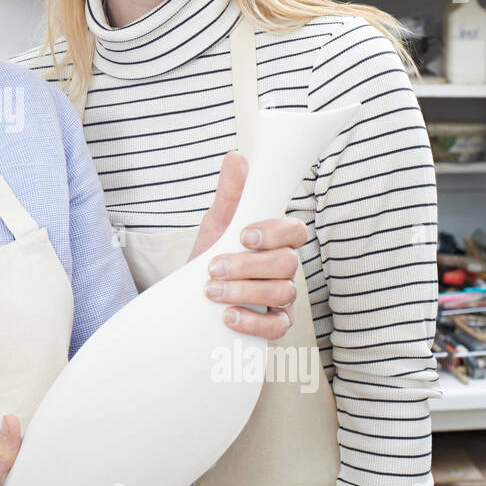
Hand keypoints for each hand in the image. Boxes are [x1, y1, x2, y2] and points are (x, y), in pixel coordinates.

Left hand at [189, 151, 307, 339]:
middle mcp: (284, 267)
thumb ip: (230, 195)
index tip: (244, 235)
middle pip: (286, 264)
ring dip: (243, 292)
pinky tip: (228, 317)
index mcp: (275, 239)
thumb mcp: (216, 224)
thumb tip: (237, 158)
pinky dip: (253, 322)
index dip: (274, 232)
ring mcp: (283, 297)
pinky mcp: (275, 324)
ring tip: (211, 292)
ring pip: (282, 293)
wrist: (191, 297)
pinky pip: (278, 327)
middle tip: (213, 268)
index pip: (294, 231)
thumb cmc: (211, 256)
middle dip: (247, 266)